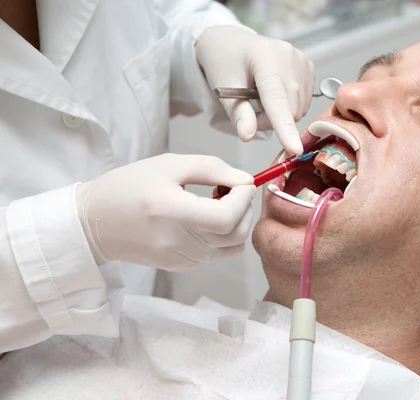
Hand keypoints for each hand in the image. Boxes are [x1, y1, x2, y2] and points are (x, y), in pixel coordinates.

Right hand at [76, 154, 255, 269]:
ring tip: (220, 203)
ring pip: (232, 247)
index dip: (243, 200)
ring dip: (237, 224)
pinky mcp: (181, 266)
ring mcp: (180, 259)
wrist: (93, 223)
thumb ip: (211, 168)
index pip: (225, 218)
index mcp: (169, 212)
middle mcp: (177, 241)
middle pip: (235, 235)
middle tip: (233, 189)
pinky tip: (206, 217)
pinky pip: (217, 253)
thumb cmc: (127, 187)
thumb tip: (244, 179)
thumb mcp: (168, 164)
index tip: (241, 183)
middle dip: (245, 209)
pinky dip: (223, 235)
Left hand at [196, 26, 313, 154]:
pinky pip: (304, 102)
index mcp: (265, 57)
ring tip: (260, 101)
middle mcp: (289, 56)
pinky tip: (274, 95)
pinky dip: (288, 107)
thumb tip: (248, 136)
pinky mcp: (309, 67)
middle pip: (289, 109)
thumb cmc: (224, 64)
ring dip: (279, 116)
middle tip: (249, 114)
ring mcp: (302, 61)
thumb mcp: (224, 89)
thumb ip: (238, 113)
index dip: (284, 127)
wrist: (232, 43)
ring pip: (298, 109)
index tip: (294, 150)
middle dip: (270, 121)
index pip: (277, 99)